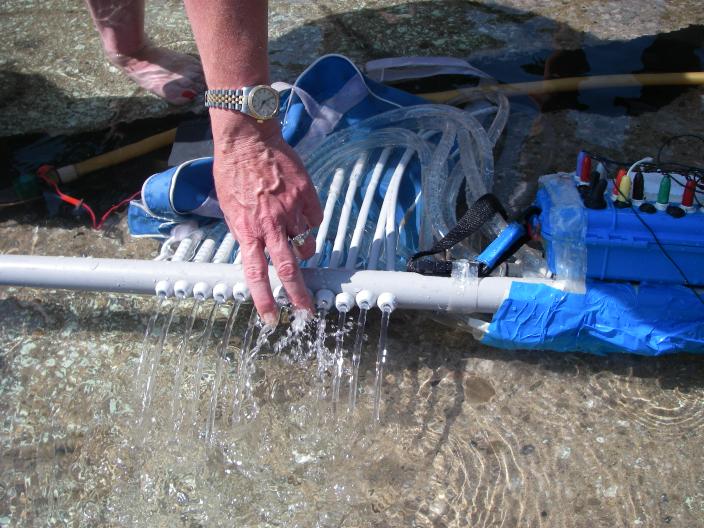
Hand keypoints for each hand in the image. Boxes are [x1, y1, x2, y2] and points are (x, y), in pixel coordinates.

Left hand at [213, 122, 322, 324]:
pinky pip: (314, 221)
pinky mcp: (306, 195)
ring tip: (296, 240)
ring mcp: (291, 209)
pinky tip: (299, 213)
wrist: (248, 139)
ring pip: (306, 244)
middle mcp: (271, 224)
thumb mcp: (228, 208)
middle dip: (299, 295)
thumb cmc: (232, 172)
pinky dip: (309, 224)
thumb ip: (244, 233)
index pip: (255, 273)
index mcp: (247, 229)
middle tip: (306, 311)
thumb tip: (257, 252)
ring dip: (303, 250)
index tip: (270, 318)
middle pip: (289, 269)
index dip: (264, 299)